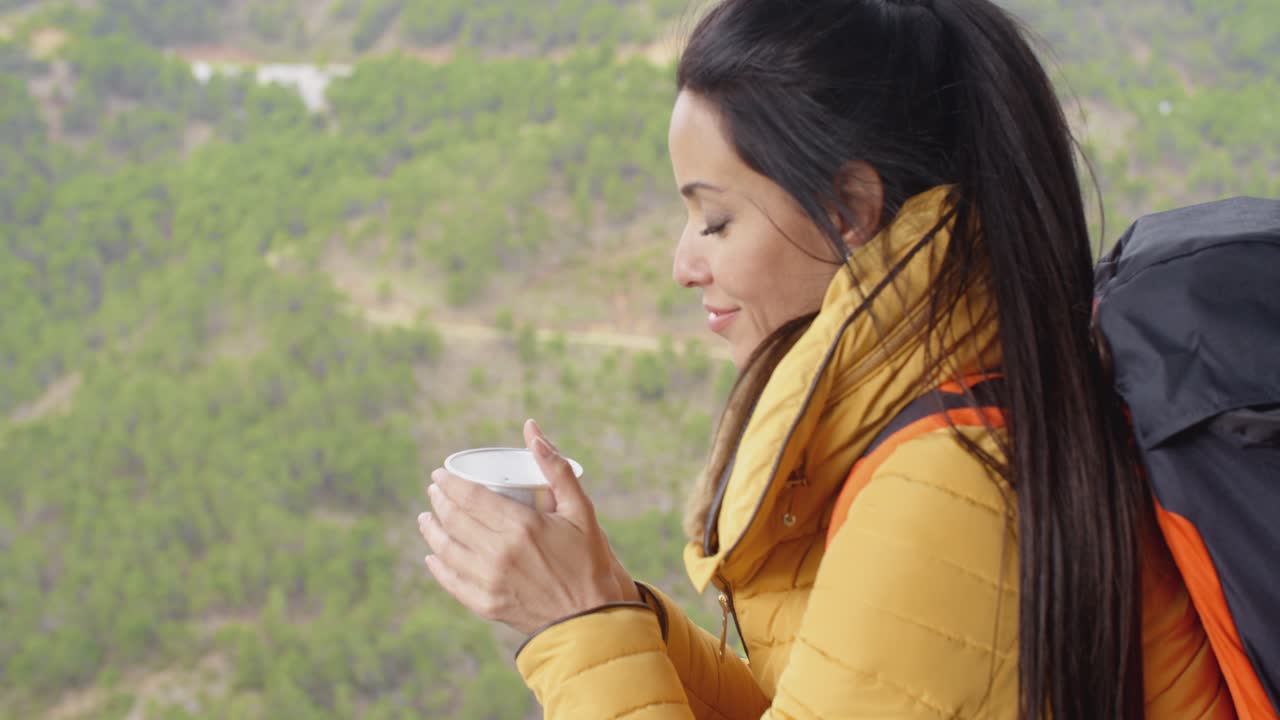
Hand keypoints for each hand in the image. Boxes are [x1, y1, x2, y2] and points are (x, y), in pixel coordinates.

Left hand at [418, 419, 639, 633]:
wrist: (592, 618)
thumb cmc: (589, 559)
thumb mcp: (580, 509)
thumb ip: (556, 467)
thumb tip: (531, 428)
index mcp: (522, 525)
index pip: (470, 497)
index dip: (449, 482)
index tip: (440, 474)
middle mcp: (500, 553)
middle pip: (454, 519)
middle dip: (439, 501)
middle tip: (435, 491)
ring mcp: (490, 581)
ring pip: (446, 548)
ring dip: (431, 529)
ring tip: (427, 517)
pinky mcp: (487, 605)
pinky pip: (451, 581)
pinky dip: (438, 566)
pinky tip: (433, 555)